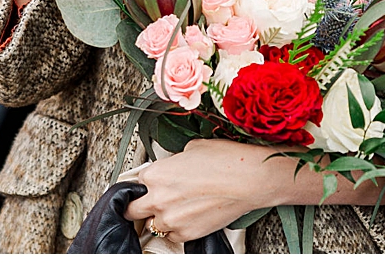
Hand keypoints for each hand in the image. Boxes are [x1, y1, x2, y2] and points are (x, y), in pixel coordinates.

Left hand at [123, 139, 384, 243]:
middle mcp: (159, 198)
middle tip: (148, 203)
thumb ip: (173, 162)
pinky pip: (172, 236)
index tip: (146, 187)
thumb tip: (172, 168)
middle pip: (132, 210)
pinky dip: (177, 230)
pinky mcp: (187, 234)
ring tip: (176, 210)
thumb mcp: (192, 148)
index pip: (135, 183)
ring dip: (159, 218)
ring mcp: (172, 219)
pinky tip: (189, 218)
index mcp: (156, 174)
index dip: (143, 184)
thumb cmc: (227, 160)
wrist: (252, 180)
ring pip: (153, 226)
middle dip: (138, 206)